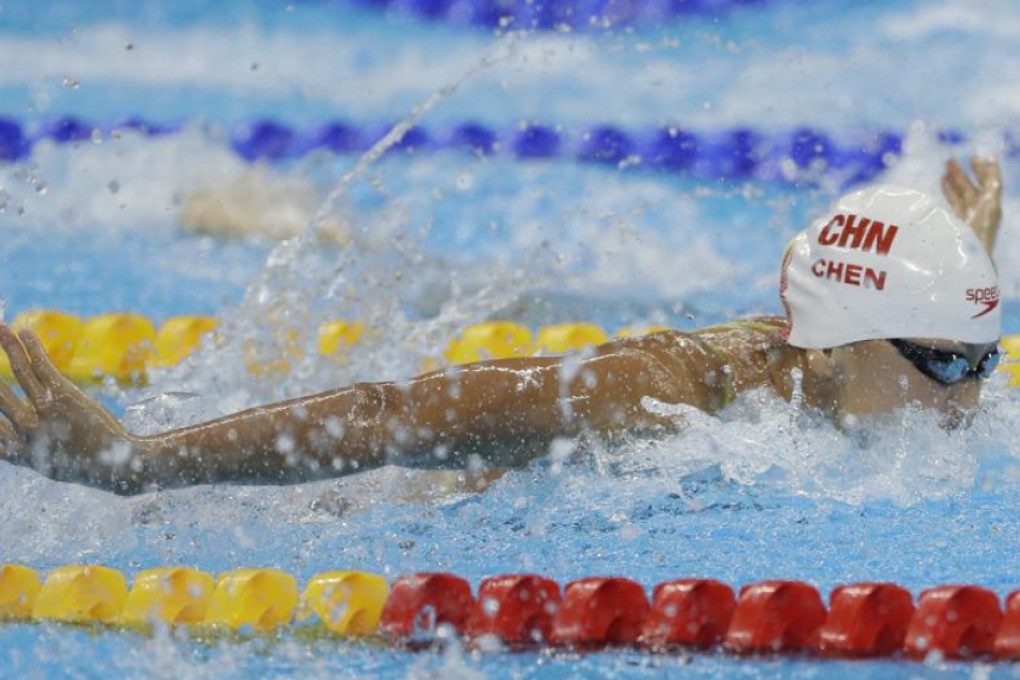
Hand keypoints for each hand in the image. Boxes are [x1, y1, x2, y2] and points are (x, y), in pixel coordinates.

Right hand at [0, 325, 137, 488]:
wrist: (115, 465)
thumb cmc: (80, 464)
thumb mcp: (43, 463)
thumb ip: (20, 449)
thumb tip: (6, 441)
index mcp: (16, 449)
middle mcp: (26, 428)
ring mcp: (46, 410)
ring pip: (19, 371)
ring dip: (7, 345)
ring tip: (0, 327)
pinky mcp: (65, 395)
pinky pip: (42, 366)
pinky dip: (30, 347)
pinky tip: (21, 332)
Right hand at [941, 156, 1001, 254]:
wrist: (965, 264)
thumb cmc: (978, 234)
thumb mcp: (989, 204)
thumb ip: (992, 183)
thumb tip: (992, 161)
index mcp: (990, 206)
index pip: (991, 184)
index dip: (988, 170)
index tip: (982, 156)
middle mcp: (979, 211)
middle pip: (972, 188)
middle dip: (965, 173)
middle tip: (952, 160)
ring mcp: (966, 217)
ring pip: (960, 194)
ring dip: (954, 180)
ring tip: (946, 166)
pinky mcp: (954, 224)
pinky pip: (952, 203)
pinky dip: (948, 191)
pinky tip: (943, 181)